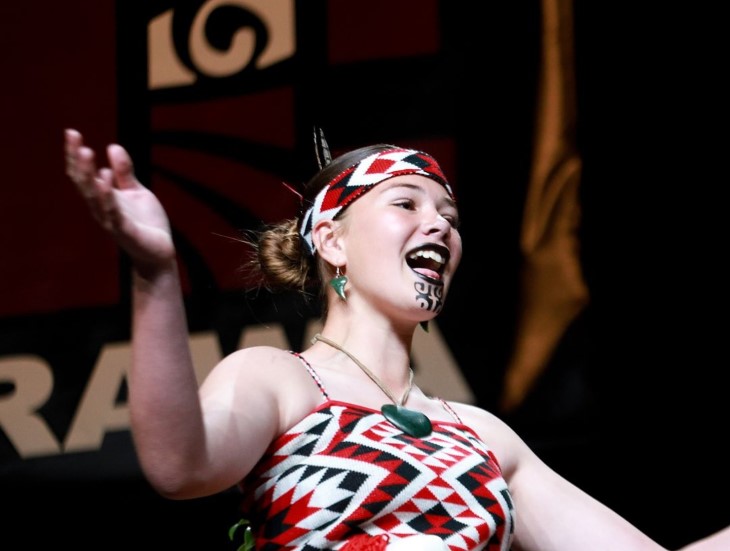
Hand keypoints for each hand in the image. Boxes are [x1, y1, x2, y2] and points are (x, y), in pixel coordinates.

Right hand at [64, 128, 175, 270]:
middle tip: (75, 138)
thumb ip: (124, 173)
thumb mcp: (136, 192)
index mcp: (103, 198)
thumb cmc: (145, 223)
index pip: (84, 174)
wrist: (159, 252)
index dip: (75, 155)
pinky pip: (113, 214)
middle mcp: (101, 208)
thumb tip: (113, 146)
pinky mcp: (126, 232)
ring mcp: (112, 221)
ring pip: (95, 197)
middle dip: (79, 161)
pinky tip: (104, 182)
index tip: (71, 132)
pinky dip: (107, 198)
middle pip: (84, 183)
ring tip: (86, 153)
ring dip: (90, 175)